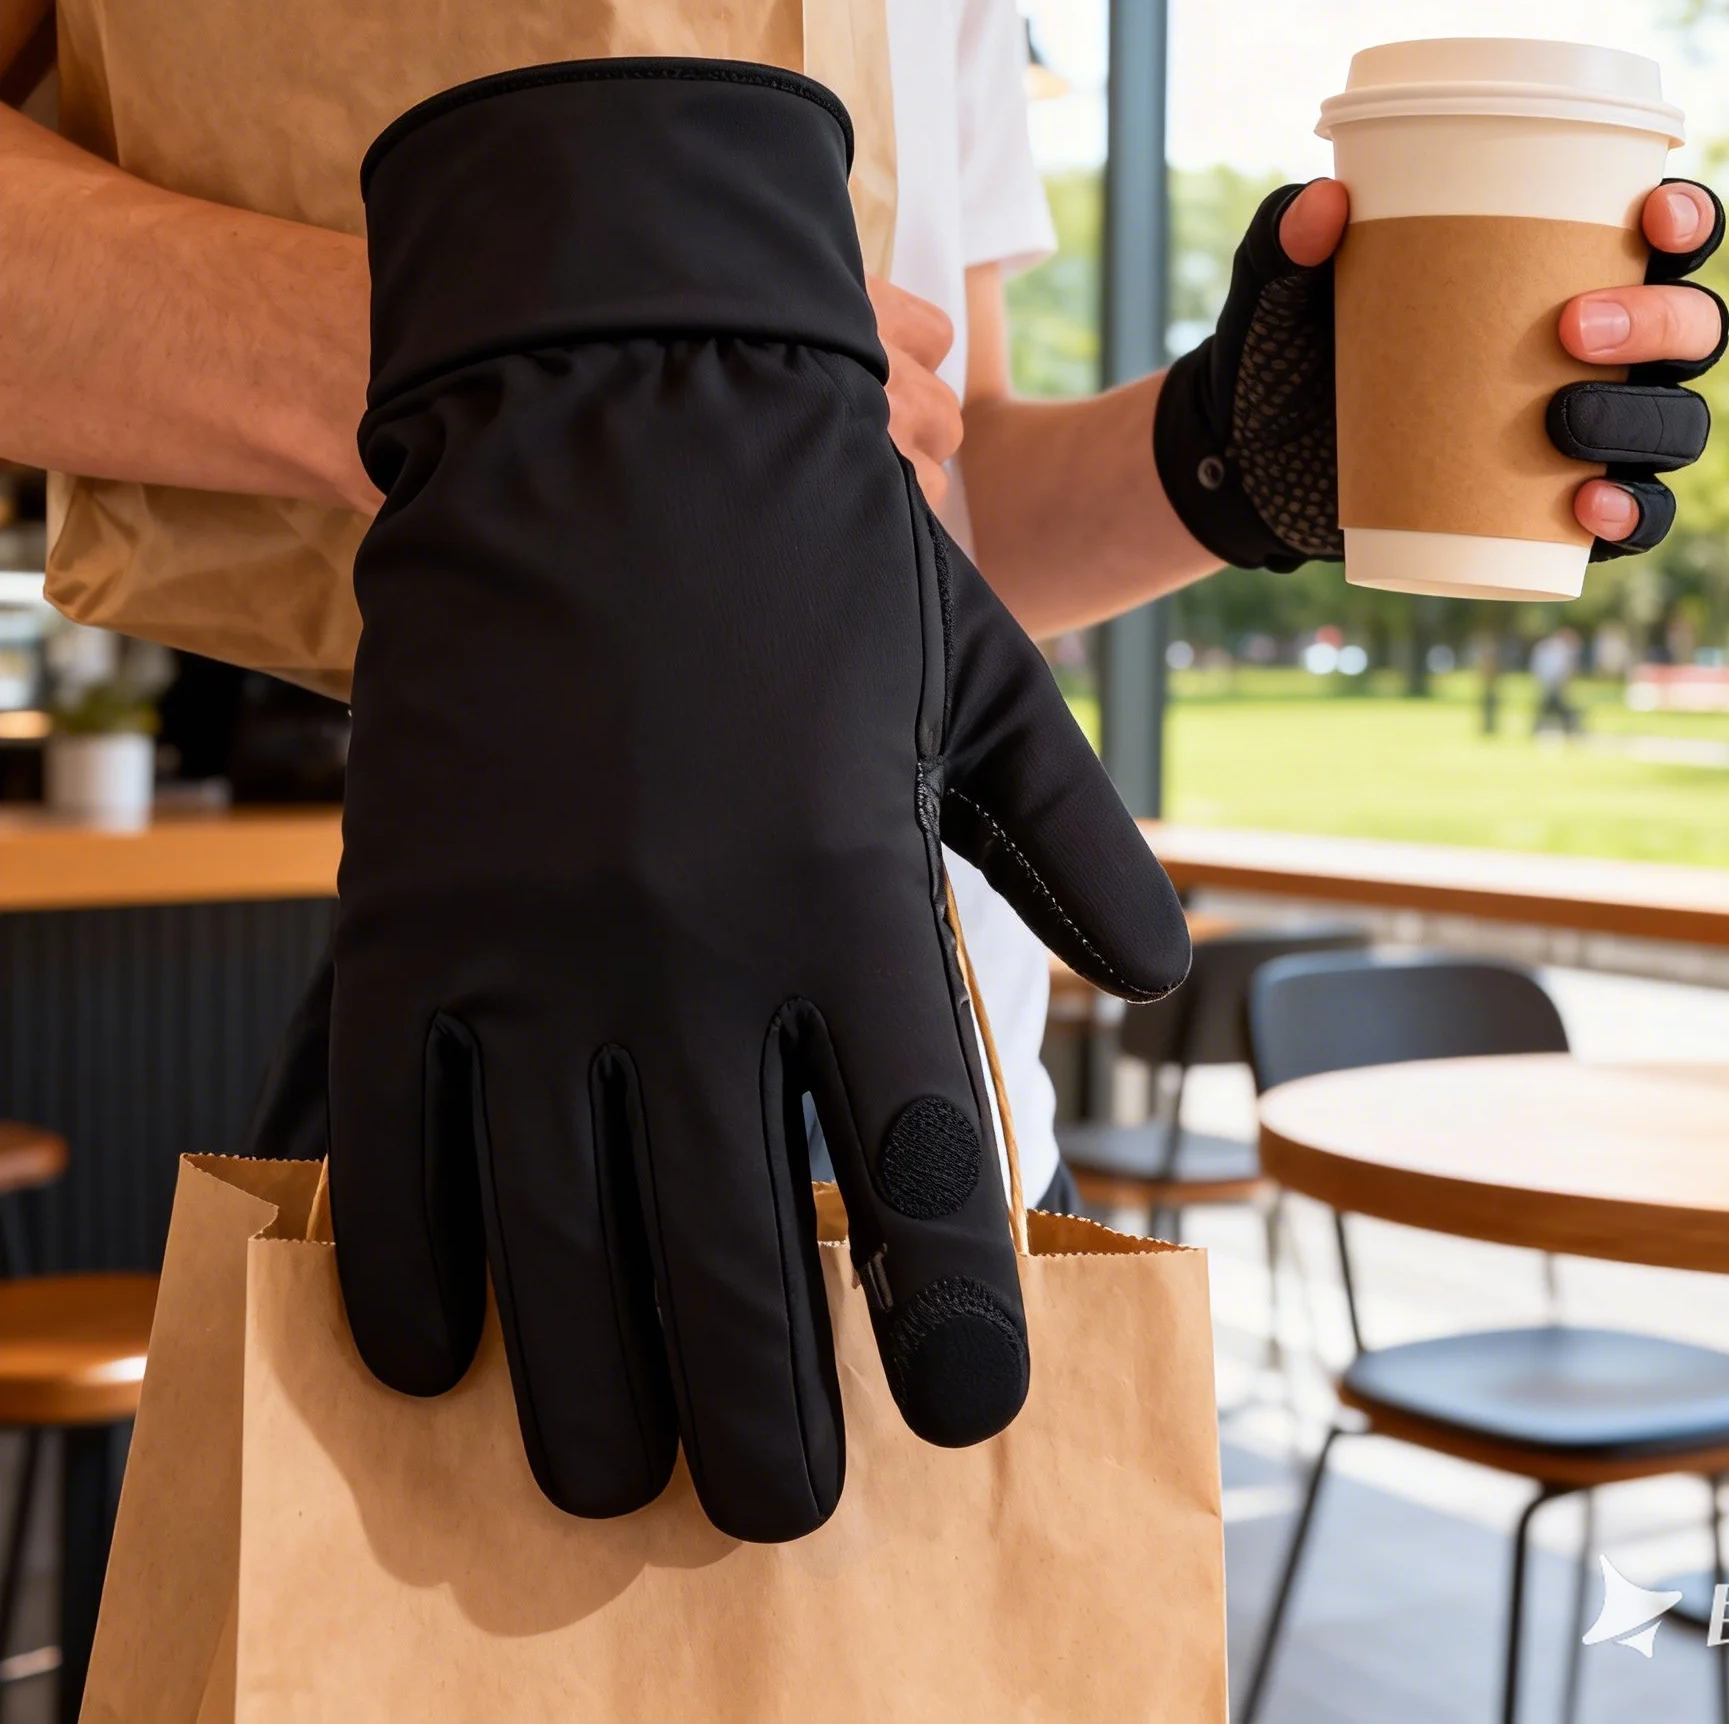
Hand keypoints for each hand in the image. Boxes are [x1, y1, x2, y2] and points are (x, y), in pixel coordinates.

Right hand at [333, 64, 1190, 1538]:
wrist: (610, 412)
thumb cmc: (818, 555)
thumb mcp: (987, 683)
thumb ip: (1074, 840)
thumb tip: (1157, 979)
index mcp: (856, 895)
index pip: (926, 1173)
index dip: (950, 1329)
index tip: (961, 1422)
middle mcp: (698, 948)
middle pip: (737, 1263)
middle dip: (765, 1426)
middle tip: (781, 1503)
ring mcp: (535, 944)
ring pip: (552, 1254)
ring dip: (586, 1403)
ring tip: (616, 1480)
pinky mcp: (406, 920)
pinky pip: (386, 1152)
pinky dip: (406, 1281)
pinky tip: (435, 1356)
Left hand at [1150, 177, 1727, 568]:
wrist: (1253, 468)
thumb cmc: (1289, 354)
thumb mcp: (1276, 293)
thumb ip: (1286, 238)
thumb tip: (1323, 201)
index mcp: (1565, 267)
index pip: (1666, 232)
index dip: (1688, 219)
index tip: (1653, 217)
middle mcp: (1604, 349)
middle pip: (1691, 327)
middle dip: (1660, 322)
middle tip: (1574, 329)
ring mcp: (1590, 434)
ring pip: (1676, 422)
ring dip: (1643, 420)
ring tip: (1561, 421)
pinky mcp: (1560, 511)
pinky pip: (1637, 519)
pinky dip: (1632, 516)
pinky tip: (1592, 507)